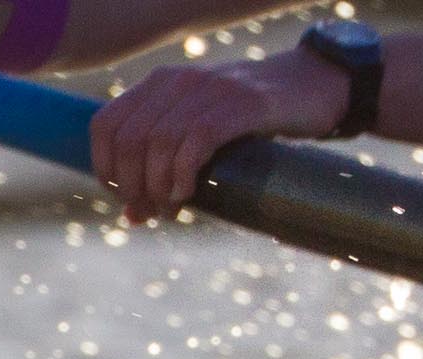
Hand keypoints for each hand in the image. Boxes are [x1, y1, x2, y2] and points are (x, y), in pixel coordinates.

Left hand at [90, 51, 350, 224]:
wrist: (317, 85)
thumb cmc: (264, 118)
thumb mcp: (211, 127)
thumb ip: (174, 159)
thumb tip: (135, 213)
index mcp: (162, 83)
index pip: (106, 125)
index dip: (107, 168)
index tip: (126, 199)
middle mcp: (178, 82)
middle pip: (129, 139)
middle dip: (134, 185)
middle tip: (151, 212)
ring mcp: (209, 91)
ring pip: (158, 142)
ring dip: (158, 185)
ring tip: (170, 210)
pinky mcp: (241, 105)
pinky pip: (196, 140)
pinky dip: (183, 173)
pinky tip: (188, 194)